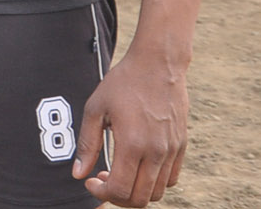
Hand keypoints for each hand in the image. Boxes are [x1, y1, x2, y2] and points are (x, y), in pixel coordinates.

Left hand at [73, 50, 188, 205]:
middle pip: (140, 199)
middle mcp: (156, 152)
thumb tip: (78, 173)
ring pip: (157, 193)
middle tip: (103, 180)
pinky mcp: (181, 146)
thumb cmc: (123, 83)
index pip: (120, 190)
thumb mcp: (95, 109)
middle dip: (118, 197)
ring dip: (136, 191)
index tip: (91, 181)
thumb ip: (87, 144)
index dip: (102, 193)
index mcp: (132, 144)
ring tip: (119, 172)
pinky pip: (171, 178)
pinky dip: (154, 182)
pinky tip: (138, 165)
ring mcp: (172, 150)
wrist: (158, 65)